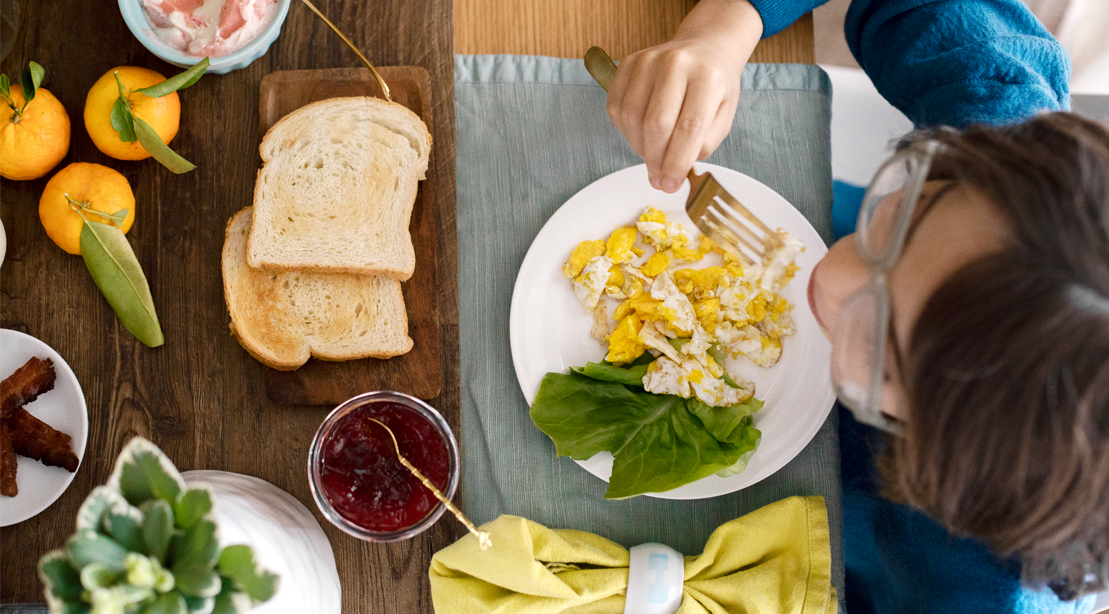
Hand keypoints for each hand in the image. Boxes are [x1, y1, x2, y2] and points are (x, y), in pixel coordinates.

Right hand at [606, 0, 762, 192]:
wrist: (705, 49)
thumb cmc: (715, 87)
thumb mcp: (723, 117)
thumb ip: (700, 145)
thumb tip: (672, 173)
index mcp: (708, 77)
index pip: (689, 128)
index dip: (677, 162)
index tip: (671, 185)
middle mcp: (676, 63)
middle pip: (656, 124)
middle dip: (656, 160)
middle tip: (659, 179)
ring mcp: (648, 60)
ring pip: (632, 118)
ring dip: (639, 148)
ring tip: (653, 155)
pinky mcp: (628, 64)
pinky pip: (616, 108)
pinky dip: (626, 130)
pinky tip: (641, 135)